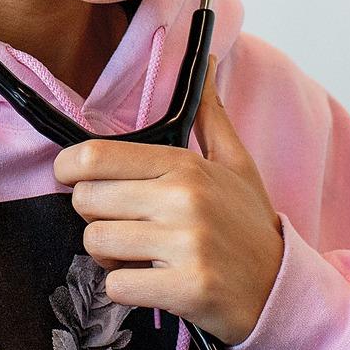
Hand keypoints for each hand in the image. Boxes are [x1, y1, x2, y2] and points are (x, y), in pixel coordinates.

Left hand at [52, 59, 282, 343]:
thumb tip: (206, 60)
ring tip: (141, 256)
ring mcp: (186, 245)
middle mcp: (183, 199)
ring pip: (96, 243)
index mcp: (185, 165)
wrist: (283, 289)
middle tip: (125, 225)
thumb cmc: (250, 225)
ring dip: (109, 255)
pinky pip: (115, 287)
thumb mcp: (236, 163)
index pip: (95, 156)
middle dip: (94, 216)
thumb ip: (209, 115)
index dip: (67, 168)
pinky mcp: (186, 289)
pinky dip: (126, 288)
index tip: (70, 178)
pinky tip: (154, 282)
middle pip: (86, 200)